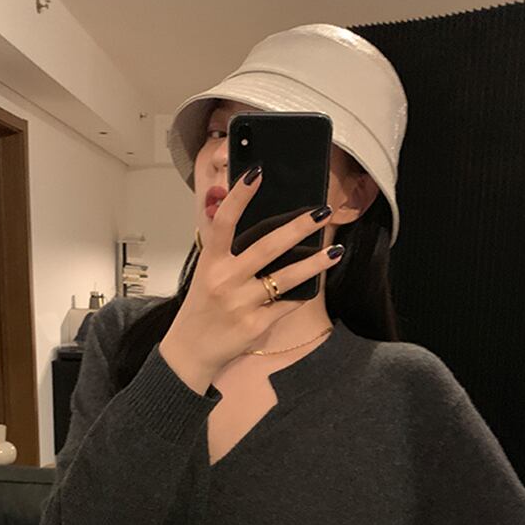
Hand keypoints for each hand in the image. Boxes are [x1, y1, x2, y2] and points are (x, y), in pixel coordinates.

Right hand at [163, 167, 340, 376]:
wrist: (190, 352)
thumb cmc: (201, 309)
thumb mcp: (205, 275)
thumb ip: (225, 252)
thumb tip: (255, 225)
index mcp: (211, 262)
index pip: (224, 222)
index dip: (240, 197)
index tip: (257, 173)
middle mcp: (225, 280)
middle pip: (267, 247)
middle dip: (298, 228)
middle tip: (321, 212)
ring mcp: (241, 303)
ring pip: (286, 278)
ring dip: (314, 263)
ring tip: (334, 251)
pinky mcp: (255, 324)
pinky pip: (286, 304)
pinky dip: (302, 294)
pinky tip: (316, 283)